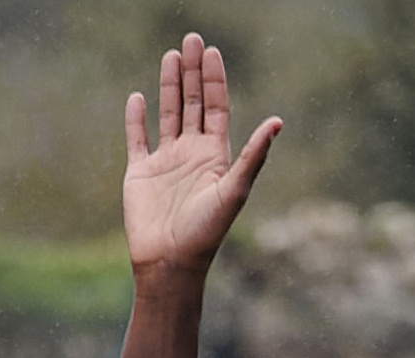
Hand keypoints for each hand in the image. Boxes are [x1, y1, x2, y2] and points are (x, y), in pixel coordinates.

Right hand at [123, 33, 281, 276]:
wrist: (170, 263)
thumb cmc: (205, 232)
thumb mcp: (234, 190)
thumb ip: (254, 155)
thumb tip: (278, 122)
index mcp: (215, 156)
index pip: (216, 108)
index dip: (214, 80)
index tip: (211, 51)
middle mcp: (192, 154)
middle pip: (193, 104)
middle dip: (193, 72)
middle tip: (190, 39)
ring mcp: (166, 162)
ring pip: (168, 114)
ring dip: (170, 86)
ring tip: (170, 56)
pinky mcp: (140, 173)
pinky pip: (137, 139)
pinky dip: (136, 118)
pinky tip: (137, 96)